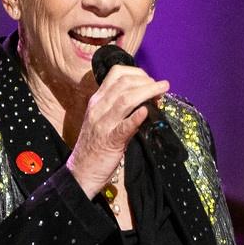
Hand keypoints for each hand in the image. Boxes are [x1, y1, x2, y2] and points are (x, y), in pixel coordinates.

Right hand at [69, 63, 171, 194]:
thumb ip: (120, 108)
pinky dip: (136, 118)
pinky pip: (123, 127)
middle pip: (124, 84)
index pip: (116, 74)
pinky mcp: (110, 141)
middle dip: (146, 81)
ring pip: (125, 100)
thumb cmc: (96, 145)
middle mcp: (99, 108)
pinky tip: (146, 112)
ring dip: (147, 92)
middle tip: (161, 87)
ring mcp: (103, 124)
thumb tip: (146, 100)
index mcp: (97, 100)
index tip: (150, 79)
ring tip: (162, 91)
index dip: (137, 72)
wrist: (81, 171)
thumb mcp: (104, 120)